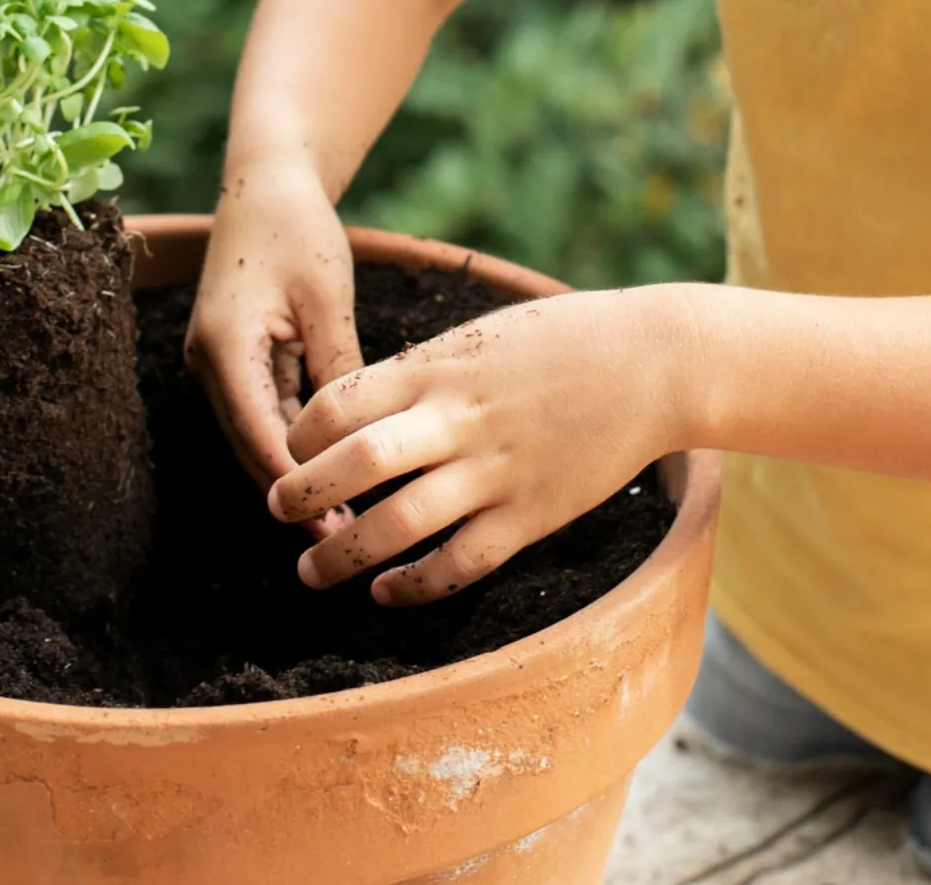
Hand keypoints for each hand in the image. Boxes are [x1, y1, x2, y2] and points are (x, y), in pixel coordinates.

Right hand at [186, 159, 367, 538]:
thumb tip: (359, 436)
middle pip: (249, 445)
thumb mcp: (326, 296)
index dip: (295, 482)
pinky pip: (262, 412)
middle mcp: (208, 361)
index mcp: (224, 345)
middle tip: (343, 539)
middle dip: (293, 492)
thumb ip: (338, 366)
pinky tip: (331, 470)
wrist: (264, 182)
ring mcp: (217, 362)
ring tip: (342, 519)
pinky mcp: (234, 359)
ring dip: (293, 474)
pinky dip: (292, 442)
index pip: (258, 432)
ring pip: (254, 435)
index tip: (332, 521)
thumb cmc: (297, 228)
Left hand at [268, 288, 685, 603]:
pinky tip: (387, 593)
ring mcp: (497, 471)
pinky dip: (416, 585)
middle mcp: (459, 420)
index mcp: (437, 368)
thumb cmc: (560, 340)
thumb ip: (421, 373)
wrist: (653, 363)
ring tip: (311, 572)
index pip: (338, 403)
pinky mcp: (533, 515)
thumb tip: (360, 408)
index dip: (300, 435)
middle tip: (277, 511)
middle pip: (357, 464)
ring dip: (344, 555)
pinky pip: (462, 562)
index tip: (292, 452)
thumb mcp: (478, 337)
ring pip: (401, 524)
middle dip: (302, 494)